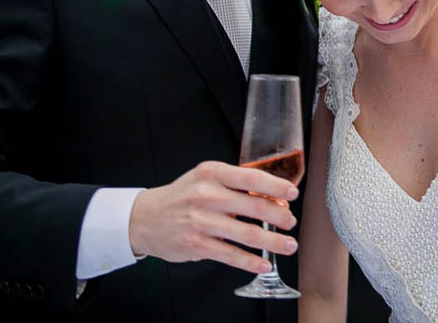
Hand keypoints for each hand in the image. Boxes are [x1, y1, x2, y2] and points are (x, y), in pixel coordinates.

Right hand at [128, 161, 299, 273]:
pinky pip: (231, 255)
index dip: (276, 186)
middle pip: (255, 207)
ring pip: (248, 234)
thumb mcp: (205, 178)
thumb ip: (234, 184)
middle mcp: (207, 195)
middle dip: (280, 217)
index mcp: (212, 173)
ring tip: (289, 245)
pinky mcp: (197, 245)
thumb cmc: (182, 196)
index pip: (252, 177)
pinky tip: (264, 264)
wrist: (144, 218)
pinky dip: (251, 262)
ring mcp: (201, 221)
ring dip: (273, 242)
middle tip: (292, 222)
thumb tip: (272, 197)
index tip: (293, 194)